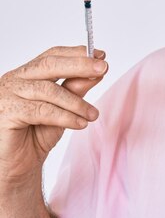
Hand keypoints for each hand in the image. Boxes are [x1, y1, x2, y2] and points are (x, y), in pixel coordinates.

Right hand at [0, 46, 107, 184]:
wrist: (18, 164)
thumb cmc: (37, 134)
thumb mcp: (63, 108)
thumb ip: (76, 89)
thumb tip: (98, 71)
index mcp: (28, 74)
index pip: (53, 55)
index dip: (78, 53)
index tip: (101, 55)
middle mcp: (15, 79)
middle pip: (50, 65)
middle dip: (80, 65)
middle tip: (103, 68)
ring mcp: (7, 94)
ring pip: (49, 91)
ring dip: (77, 102)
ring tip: (93, 114)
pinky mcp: (6, 112)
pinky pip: (42, 111)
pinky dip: (66, 117)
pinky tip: (80, 123)